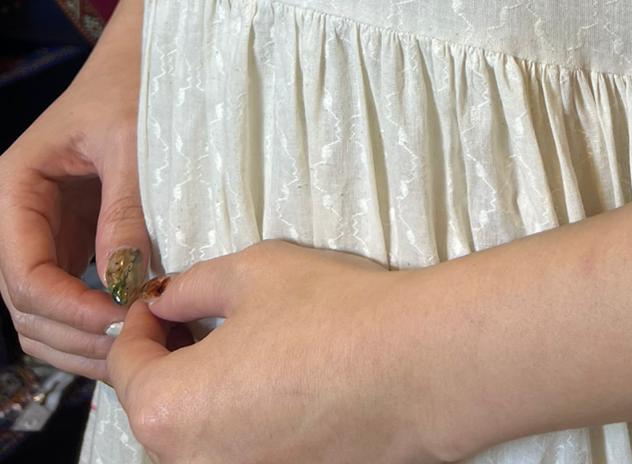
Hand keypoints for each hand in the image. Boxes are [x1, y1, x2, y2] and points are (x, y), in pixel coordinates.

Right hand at [0, 22, 152, 383]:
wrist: (142, 61)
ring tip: (137, 347)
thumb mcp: (131, 141)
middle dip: (74, 333)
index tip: (120, 321)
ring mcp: (41, 233)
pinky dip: (94, 320)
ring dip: (81, 339)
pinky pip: (69, 296)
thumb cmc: (131, 87)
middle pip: (26, 305)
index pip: (24, 273)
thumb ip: (125, 208)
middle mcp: (15, 218)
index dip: (68, 308)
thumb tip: (126, 282)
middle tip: (134, 346)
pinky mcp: (70, 240)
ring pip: (42, 312)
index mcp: (13, 187)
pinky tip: (136, 328)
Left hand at [108, 239, 448, 463]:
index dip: (141, 317)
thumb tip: (166, 298)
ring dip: (211, 391)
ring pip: (202, 434)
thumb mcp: (252, 271)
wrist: (420, 367)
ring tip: (252, 344)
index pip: (124, 363)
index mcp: (168, 411)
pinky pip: (244, 450)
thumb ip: (191, 286)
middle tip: (205, 313)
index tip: (165, 296)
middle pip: (160, 406)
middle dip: (174, 357)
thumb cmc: (335, 313)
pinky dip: (250, 418)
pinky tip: (286, 378)